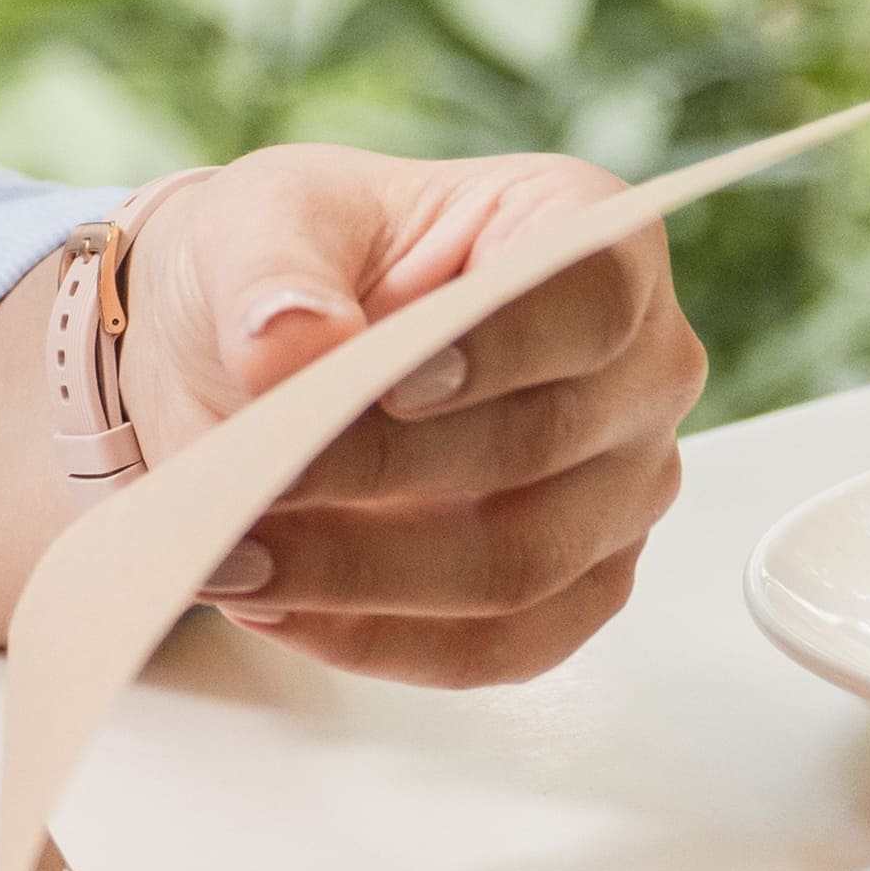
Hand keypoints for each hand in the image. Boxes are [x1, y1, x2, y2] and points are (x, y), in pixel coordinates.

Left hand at [124, 144, 705, 685]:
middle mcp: (637, 363)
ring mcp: (621, 485)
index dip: (500, 347)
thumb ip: (272, 273)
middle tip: (251, 478)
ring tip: (232, 557)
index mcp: (585, 228)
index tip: (386, 382)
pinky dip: (378, 639)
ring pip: (521, 565)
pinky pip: (501, 647)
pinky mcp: (578, 586)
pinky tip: (278, 605)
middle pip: (544, 441)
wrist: (256, 353)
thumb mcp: (254, 223)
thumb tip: (291, 341)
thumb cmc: (289, 262)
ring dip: (362, 574)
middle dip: (380, 468)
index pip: (589, 294)